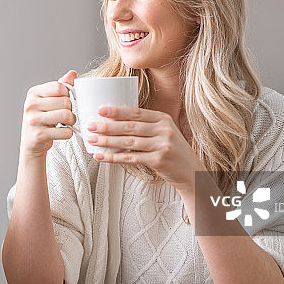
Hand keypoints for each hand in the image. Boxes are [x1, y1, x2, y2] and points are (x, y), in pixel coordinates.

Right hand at [19, 70, 77, 159]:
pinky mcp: (39, 135)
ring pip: (66, 115)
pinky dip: (68, 133)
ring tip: (66, 123)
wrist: (32, 142)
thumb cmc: (42, 119)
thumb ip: (60, 86)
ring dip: (71, 121)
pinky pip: (65, 132)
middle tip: (65, 115)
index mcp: (33, 93)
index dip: (67, 94)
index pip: (59, 87)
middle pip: (65, 101)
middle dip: (70, 109)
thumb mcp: (48, 100)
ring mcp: (33, 120)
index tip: (63, 101)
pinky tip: (62, 132)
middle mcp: (31, 105)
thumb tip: (72, 73)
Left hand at [86, 106, 200, 191]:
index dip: (117, 111)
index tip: (101, 110)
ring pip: (128, 142)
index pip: (136, 112)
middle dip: (108, 126)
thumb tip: (115, 122)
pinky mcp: (159, 161)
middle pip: (130, 126)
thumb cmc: (173, 152)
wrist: (192, 173)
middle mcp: (164, 130)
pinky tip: (102, 156)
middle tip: (91, 126)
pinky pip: (131, 158)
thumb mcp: (165, 133)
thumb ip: (147, 126)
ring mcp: (162, 145)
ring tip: (92, 140)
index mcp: (164, 119)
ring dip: (107, 141)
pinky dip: (114, 157)